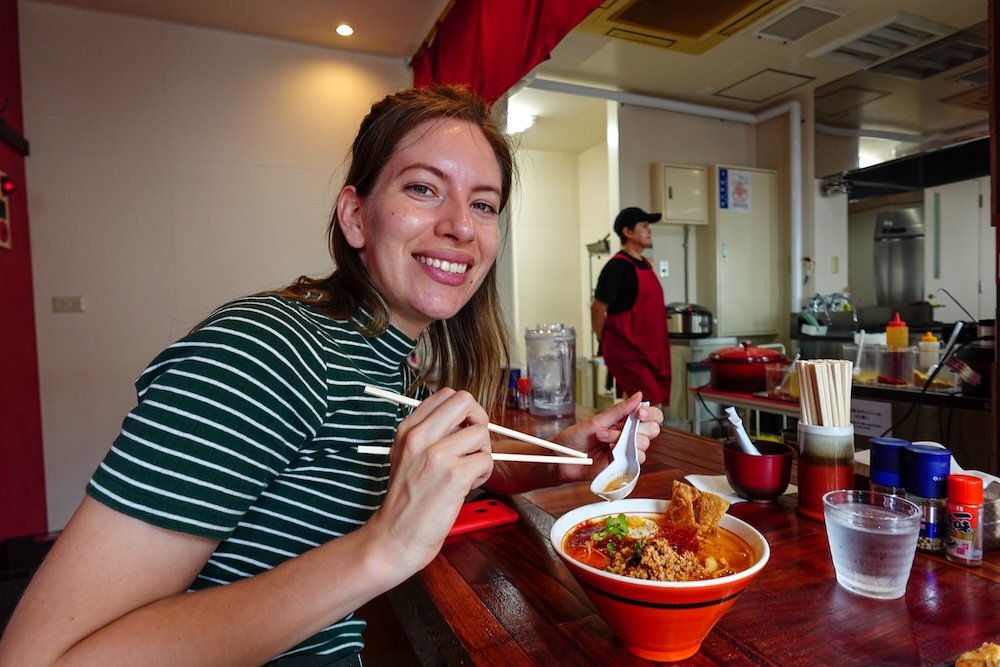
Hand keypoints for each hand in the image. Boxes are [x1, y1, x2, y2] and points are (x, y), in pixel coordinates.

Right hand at [362, 388, 493, 573]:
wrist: (394, 537)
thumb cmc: (405, 501)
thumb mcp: (405, 456)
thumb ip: (430, 434)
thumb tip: (465, 421)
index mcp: (407, 429)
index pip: (446, 395)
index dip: (462, 412)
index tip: (461, 432)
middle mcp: (420, 437)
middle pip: (465, 401)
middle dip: (478, 420)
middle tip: (473, 445)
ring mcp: (437, 455)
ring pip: (481, 432)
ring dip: (482, 453)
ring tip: (468, 472)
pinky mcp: (455, 476)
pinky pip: (486, 460)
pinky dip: (484, 474)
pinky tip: (468, 486)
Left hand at [553, 393, 661, 484]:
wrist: (562, 459)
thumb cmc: (575, 438)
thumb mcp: (596, 421)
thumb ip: (618, 411)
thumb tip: (638, 396)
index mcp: (624, 422)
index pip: (652, 416)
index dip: (651, 414)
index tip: (639, 413)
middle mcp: (628, 436)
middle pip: (652, 430)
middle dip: (636, 427)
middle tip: (614, 427)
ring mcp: (626, 452)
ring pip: (643, 445)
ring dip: (621, 439)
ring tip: (602, 438)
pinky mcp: (622, 466)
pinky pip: (635, 461)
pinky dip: (624, 454)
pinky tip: (609, 452)